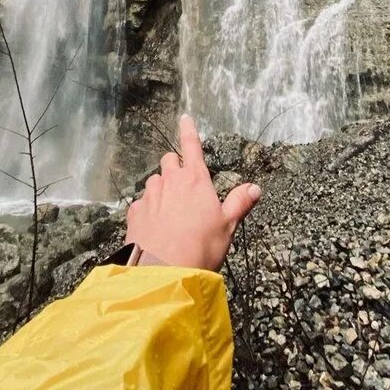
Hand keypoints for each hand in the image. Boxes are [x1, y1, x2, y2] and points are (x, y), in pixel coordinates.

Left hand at [125, 114, 261, 271]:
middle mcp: (169, 181)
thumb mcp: (227, 226)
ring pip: (154, 181)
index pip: (191, 146)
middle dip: (174, 165)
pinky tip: (153, 225)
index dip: (188, 130)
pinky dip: (147, 209)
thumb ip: (239, 203)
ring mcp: (149, 195)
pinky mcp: (134, 212)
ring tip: (169, 210)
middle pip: (168, 160)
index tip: (185, 117)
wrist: (164, 271)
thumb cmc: (201, 246)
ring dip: (161, 188)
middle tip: (183, 183)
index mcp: (194, 179)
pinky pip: (141, 203)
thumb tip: (255, 187)